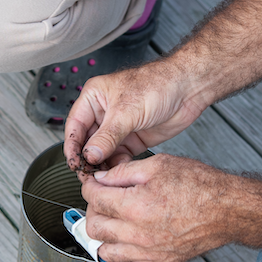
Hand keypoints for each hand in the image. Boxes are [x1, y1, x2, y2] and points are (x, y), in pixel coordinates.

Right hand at [63, 57, 207, 171]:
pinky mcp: (133, 139)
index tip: (74, 163)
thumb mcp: (128, 111)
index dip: (73, 146)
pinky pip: (119, 157)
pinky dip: (117, 166)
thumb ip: (107, 136)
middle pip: (87, 142)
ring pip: (102, 152)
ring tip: (102, 177)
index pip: (75, 126)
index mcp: (95, 97)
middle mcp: (104, 113)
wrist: (188, 89)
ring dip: (101, 165)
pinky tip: (118, 173)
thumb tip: (90, 155)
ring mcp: (119, 127)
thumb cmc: (159, 84)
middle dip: (87, 159)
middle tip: (87, 175)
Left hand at [80, 154, 235, 261]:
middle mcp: (137, 234)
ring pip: (105, 251)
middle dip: (93, 209)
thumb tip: (101, 178)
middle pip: (94, 226)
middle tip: (102, 199)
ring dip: (103, 235)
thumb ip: (123, 172)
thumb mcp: (158, 165)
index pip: (94, 198)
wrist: (228, 210)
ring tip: (111, 221)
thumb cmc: (200, 186)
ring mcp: (148, 252)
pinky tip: (123, 242)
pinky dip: (118, 256)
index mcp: (134, 206)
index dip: (89, 186)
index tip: (93, 182)